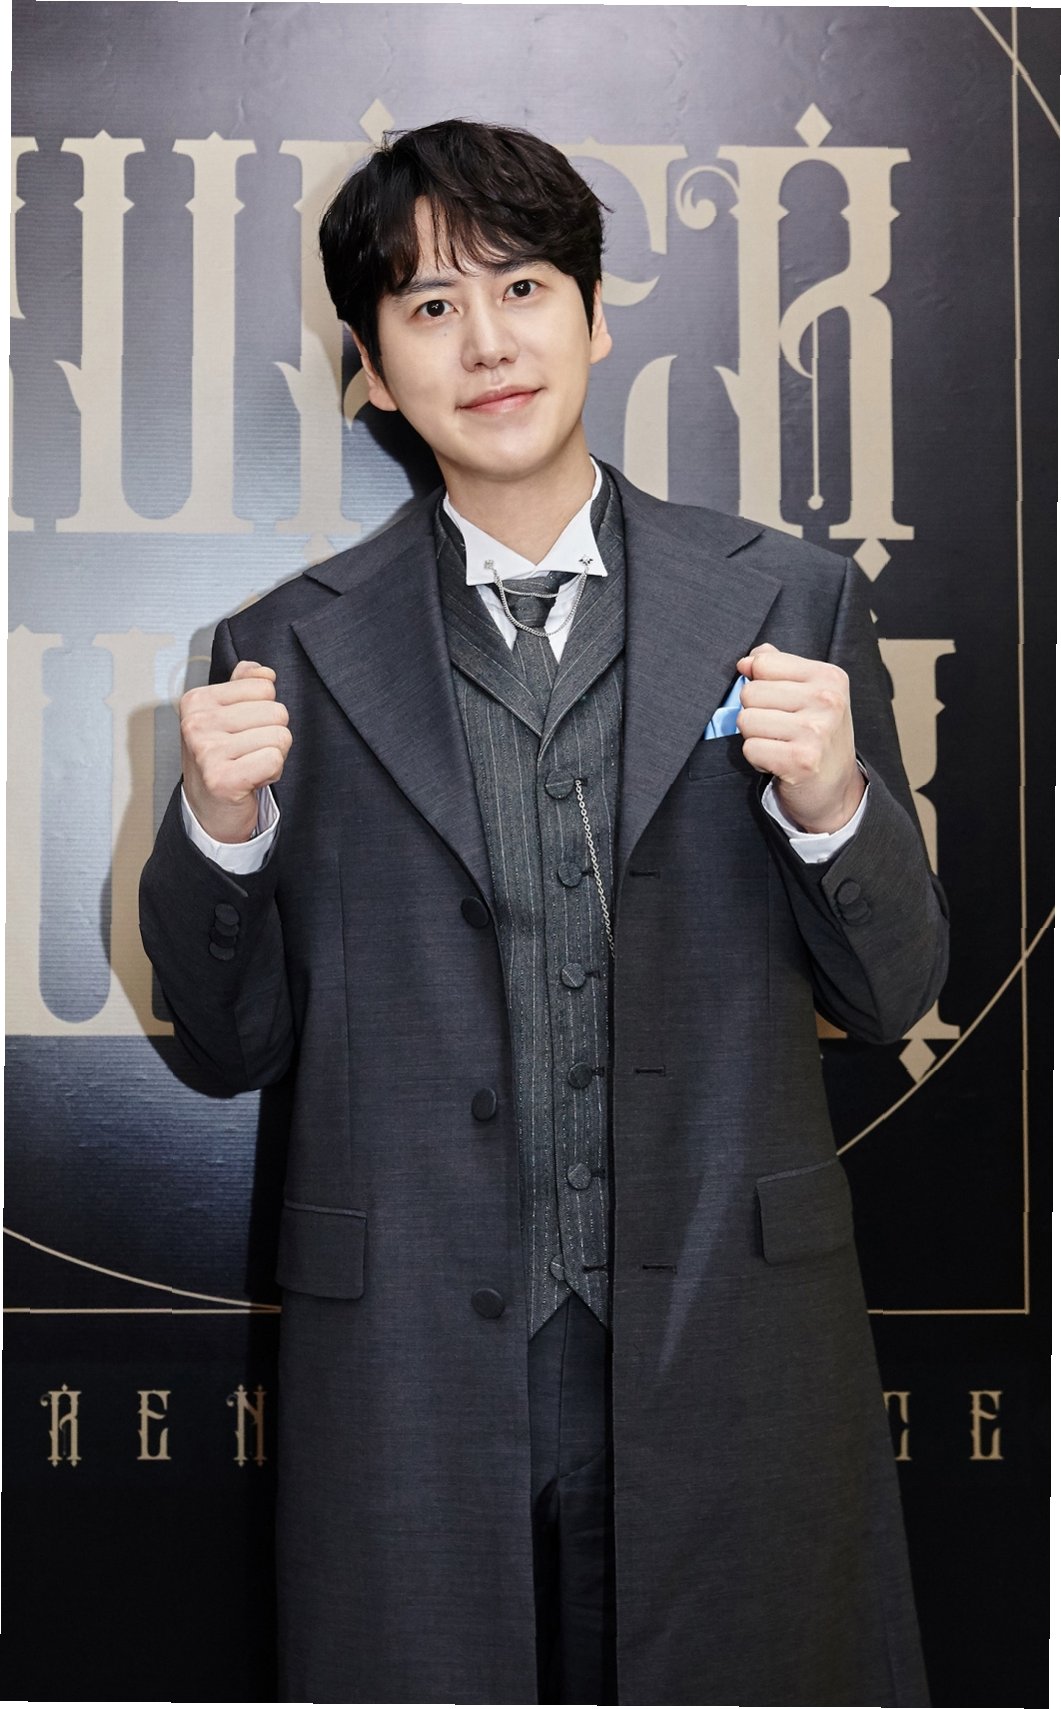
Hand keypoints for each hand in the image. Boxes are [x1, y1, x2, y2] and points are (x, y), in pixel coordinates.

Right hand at [180, 660, 291, 842]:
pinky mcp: (222, 779)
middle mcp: (196, 723)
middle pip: (276, 711)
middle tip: (248, 753)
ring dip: (273, 756)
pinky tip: (252, 780)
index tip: (242, 732)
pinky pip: (274, 759)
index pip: (264, 686)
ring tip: (249, 766)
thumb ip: (245, 685)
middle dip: (271, 736)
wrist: (208, 809)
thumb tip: (264, 672)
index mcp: (197, 701)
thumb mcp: (226, 715)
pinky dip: (272, 773)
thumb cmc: (221, 759)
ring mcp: (207, 751)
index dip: (263, 712)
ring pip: (280, 737)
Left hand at [735, 643, 865, 833]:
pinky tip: (779, 763)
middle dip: (756, 714)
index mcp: (829, 677)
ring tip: (780, 746)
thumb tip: (746, 660)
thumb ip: (777, 669)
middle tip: (781, 731)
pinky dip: (757, 759)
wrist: (836, 789)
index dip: (760, 685)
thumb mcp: (808, 694)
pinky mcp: (801, 760)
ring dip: (755, 738)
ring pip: (746, 720)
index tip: (781, 704)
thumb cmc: (816, 738)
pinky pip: (750, 748)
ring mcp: (816, 730)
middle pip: (750, 692)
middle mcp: (827, 700)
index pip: (763, 662)